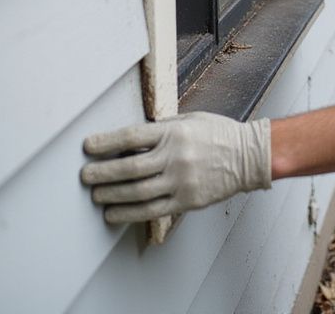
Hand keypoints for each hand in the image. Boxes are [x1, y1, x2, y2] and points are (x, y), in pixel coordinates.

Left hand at [81, 112, 270, 223]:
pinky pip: (151, 210)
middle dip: (102, 173)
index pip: (132, 137)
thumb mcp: (190, 120)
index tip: (88, 146)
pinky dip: (128, 213)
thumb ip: (162, 128)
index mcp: (175, 131)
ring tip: (96, 196)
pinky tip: (114, 213)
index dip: (106, 142)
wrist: (248, 156)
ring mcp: (181, 180)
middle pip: (130, 167)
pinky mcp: (186, 200)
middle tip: (86, 176)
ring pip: (137, 192)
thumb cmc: (219, 134)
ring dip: (111, 195)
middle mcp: (176, 156)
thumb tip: (130, 138)